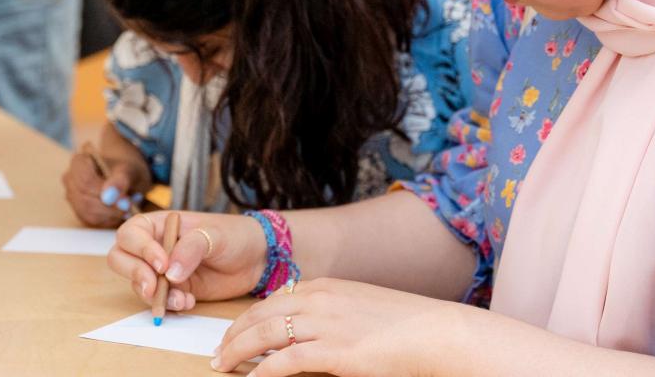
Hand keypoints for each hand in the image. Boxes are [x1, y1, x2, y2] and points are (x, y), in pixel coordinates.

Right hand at [63, 142, 146, 227]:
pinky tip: (119, 212)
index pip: (85, 182)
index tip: (124, 200)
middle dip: (109, 207)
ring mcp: (72, 196)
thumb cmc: (126, 170)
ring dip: (110, 215)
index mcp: (79, 161)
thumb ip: (120, 181)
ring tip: (126, 208)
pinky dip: (108, 219)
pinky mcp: (78, 211)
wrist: (126, 176)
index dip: (104, 194)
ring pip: (87, 213)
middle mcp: (70, 178)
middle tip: (129, 207)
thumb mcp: (129, 171)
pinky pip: (90, 220)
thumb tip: (108, 196)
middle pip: (84, 199)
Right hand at [107, 211, 264, 311]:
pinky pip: (158, 300)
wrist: (256, 259)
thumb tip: (169, 272)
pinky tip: (188, 302)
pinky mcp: (174, 290)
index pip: (131, 234)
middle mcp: (154, 247)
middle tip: (154, 286)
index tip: (161, 264)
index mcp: (159, 225)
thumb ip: (191, 248)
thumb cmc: (235, 236)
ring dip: (154, 295)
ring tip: (182, 298)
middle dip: (135, 274)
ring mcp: (162, 270)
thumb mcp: (215, 235)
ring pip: (138, 284)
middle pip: (121, 259)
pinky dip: (169, 305)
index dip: (140, 249)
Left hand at [214, 278, 467, 376]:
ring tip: (224, 367)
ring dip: (239, 353)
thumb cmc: (404, 325)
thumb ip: (330, 313)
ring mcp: (325, 325)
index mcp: (324, 287)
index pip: (271, 301)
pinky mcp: (335, 352)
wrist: (436, 333)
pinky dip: (263, 372)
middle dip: (233, 336)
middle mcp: (319, 300)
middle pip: (260, 316)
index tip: (233, 334)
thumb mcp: (359, 307)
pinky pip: (285, 362)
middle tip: (218, 354)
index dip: (246, 319)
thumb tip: (305, 328)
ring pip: (265, 336)